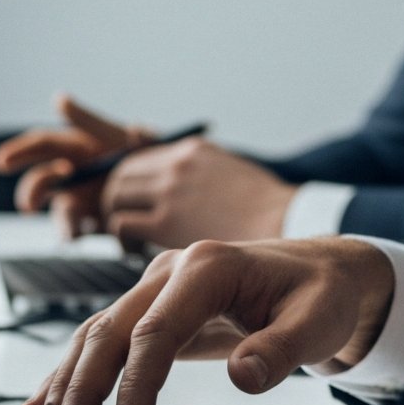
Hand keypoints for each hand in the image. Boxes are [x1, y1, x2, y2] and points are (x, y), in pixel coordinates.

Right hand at [0, 95, 150, 237]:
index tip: (2, 162)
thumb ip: (90, 120)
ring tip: (70, 228)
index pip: (41, 146)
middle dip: (30, 193)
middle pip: (40, 182)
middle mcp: (73, 174)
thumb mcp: (124, 136)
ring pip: (58, 210)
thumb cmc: (149, 153)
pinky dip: (75, 234)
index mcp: (77, 147)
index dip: (19, 152)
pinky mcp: (94, 222)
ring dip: (60, 219)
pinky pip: (76, 230)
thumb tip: (57, 99)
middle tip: (28, 206)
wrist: (177, 187)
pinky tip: (78, 236)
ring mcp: (82, 199)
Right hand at [19, 237, 396, 404]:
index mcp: (209, 266)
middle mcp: (171, 271)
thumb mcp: (320, 321)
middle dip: (82, 388)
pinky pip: (103, 339)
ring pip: (96, 334)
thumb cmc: (321, 294)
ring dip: (68, 384)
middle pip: (111, 330)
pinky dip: (69, 373)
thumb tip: (244, 376)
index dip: (136, 384)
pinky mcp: (152, 310)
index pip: (157, 330)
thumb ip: (283, 349)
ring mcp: (156, 288)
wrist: (322, 271)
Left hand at [101, 139, 298, 247]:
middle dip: (116, 199)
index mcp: (192, 150)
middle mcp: (176, 162)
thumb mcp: (232, 177)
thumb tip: (181, 185)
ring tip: (131, 243)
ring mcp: (170, 188)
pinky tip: (138, 254)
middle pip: (118, 172)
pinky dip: (122, 240)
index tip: (132, 202)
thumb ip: (203, 177)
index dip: (129, 182)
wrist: (289, 225)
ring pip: (114, 197)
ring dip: (114, 219)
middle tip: (124, 225)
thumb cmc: (265, 214)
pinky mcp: (167, 219)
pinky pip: (121, 224)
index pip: (138, 154)